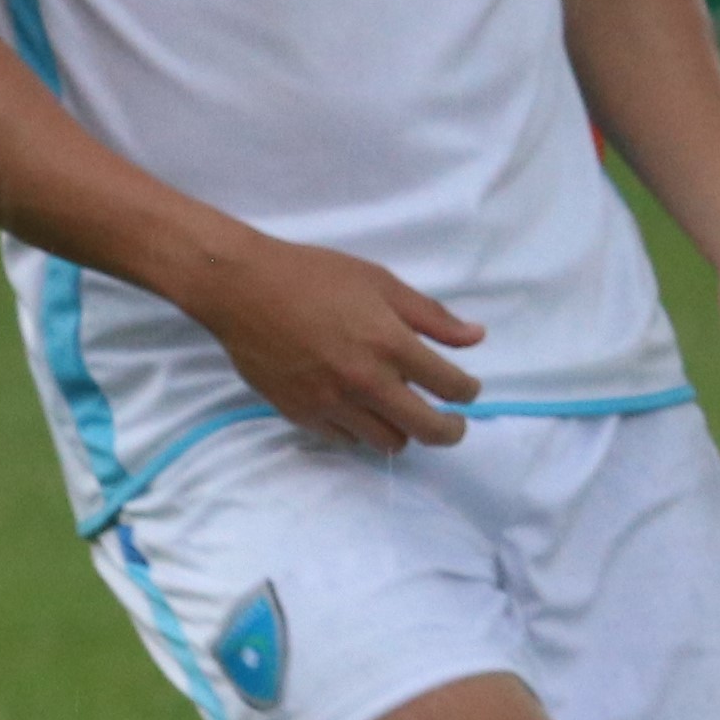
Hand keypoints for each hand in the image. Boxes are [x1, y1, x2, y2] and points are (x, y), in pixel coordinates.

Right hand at [180, 233, 484, 452]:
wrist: (243, 289)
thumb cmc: (314, 276)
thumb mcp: (379, 282)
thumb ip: (431, 315)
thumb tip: (476, 337)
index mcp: (390, 344)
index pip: (450, 386)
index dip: (468, 392)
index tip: (467, 390)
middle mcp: (366, 382)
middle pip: (427, 430)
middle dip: (450, 431)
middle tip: (452, 424)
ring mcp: (332, 404)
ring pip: (387, 442)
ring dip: (403, 431)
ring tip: (401, 413)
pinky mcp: (302, 416)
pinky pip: (346, 440)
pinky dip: (361, 430)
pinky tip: (360, 409)